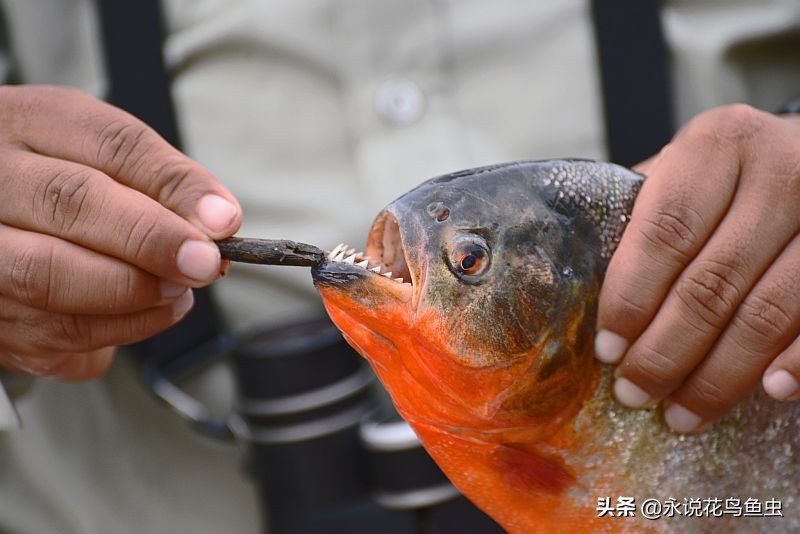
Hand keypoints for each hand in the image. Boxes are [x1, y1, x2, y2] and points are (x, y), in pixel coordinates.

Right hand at [0, 85, 241, 380]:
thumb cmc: (52, 176)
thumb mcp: (101, 154)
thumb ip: (161, 182)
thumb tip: (220, 221)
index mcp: (27, 122)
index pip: (110, 144)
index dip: (172, 187)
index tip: (223, 222)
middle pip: (70, 202)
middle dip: (152, 242)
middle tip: (203, 265)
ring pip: (48, 278)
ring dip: (134, 297)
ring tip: (179, 292)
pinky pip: (44, 335)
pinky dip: (109, 334)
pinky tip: (146, 315)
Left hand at [595, 104, 799, 432]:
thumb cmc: (726, 177)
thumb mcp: (682, 173)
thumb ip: (642, 218)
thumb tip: (585, 298)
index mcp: (718, 145)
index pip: (664, 232)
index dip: (631, 298)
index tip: (607, 349)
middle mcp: (780, 171)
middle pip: (711, 282)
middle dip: (665, 351)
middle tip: (634, 393)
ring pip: (765, 313)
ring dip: (718, 375)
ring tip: (680, 413)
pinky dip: (795, 363)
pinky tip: (766, 393)